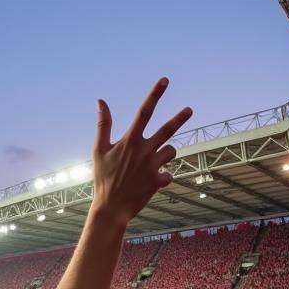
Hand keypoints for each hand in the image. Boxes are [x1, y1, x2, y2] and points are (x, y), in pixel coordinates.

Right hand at [92, 79, 192, 224]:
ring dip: (165, 154)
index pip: (144, 112)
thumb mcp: (98, 151)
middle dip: (180, 118)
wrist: (110, 208)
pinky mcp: (158, 180)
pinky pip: (168, 174)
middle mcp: (144, 150)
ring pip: (170, 151)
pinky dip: (162, 177)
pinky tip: (151, 183)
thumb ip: (103, 125)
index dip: (155, 94)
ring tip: (152, 163)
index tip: (165, 80)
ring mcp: (153, 165)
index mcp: (130, 141)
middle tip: (189, 110)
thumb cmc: (102, 178)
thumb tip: (100, 101)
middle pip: (168, 129)